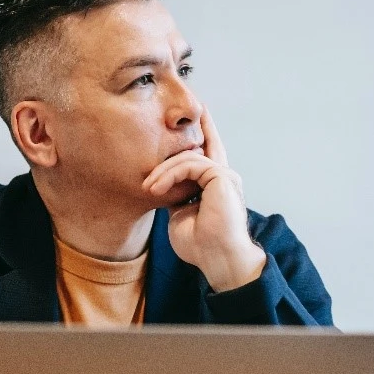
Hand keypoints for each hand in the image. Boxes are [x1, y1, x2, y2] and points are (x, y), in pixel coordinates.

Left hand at [142, 107, 265, 291]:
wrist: (217, 259)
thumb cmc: (200, 245)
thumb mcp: (180, 215)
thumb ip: (176, 195)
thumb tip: (162, 184)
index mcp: (215, 186)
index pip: (207, 152)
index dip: (201, 132)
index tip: (193, 115)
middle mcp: (223, 177)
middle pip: (202, 146)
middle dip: (180, 142)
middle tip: (154, 166)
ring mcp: (225, 176)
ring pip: (188, 157)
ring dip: (163, 172)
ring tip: (148, 189)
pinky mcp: (222, 177)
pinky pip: (190, 164)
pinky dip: (170, 174)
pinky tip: (156, 189)